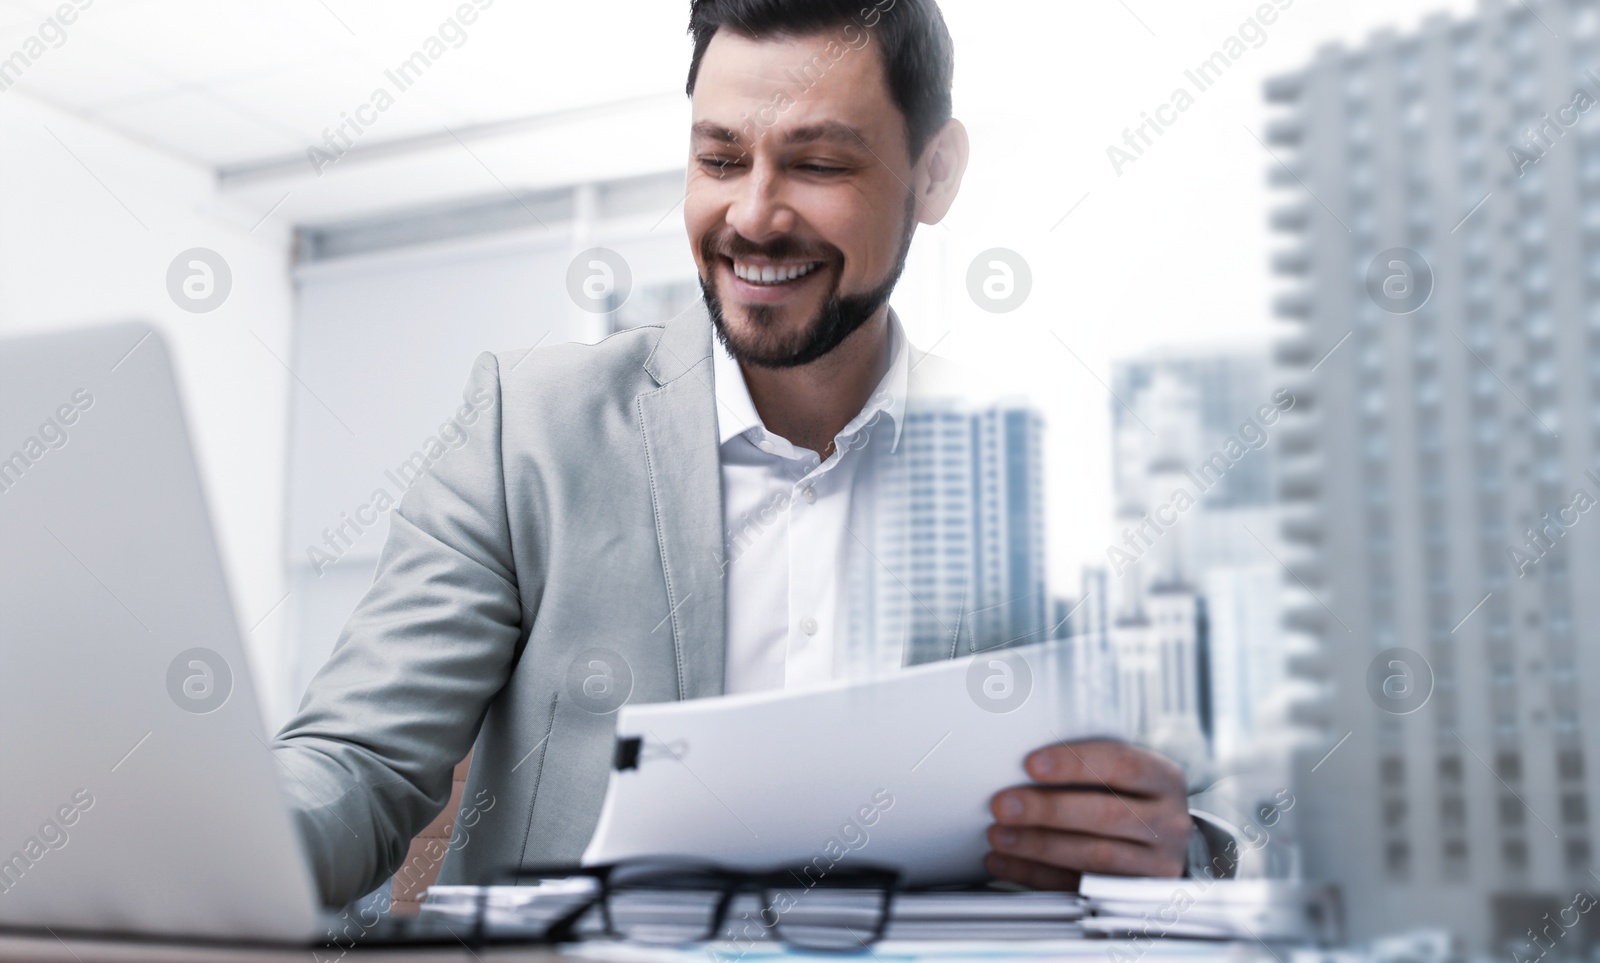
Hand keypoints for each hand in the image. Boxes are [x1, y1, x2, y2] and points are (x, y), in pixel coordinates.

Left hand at [984, 739, 1192, 889]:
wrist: (1165, 842)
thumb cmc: (1132, 797)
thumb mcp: (1126, 773)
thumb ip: (1086, 765)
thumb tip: (1016, 760)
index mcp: (1163, 779)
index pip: (1121, 764)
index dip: (1074, 763)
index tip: (1031, 764)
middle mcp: (1167, 822)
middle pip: (1106, 814)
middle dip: (1048, 809)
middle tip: (1004, 805)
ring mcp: (1156, 863)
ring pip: (1094, 855)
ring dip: (1039, 846)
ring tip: (999, 836)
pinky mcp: (1133, 895)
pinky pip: (1079, 886)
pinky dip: (1035, 875)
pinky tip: (1006, 863)